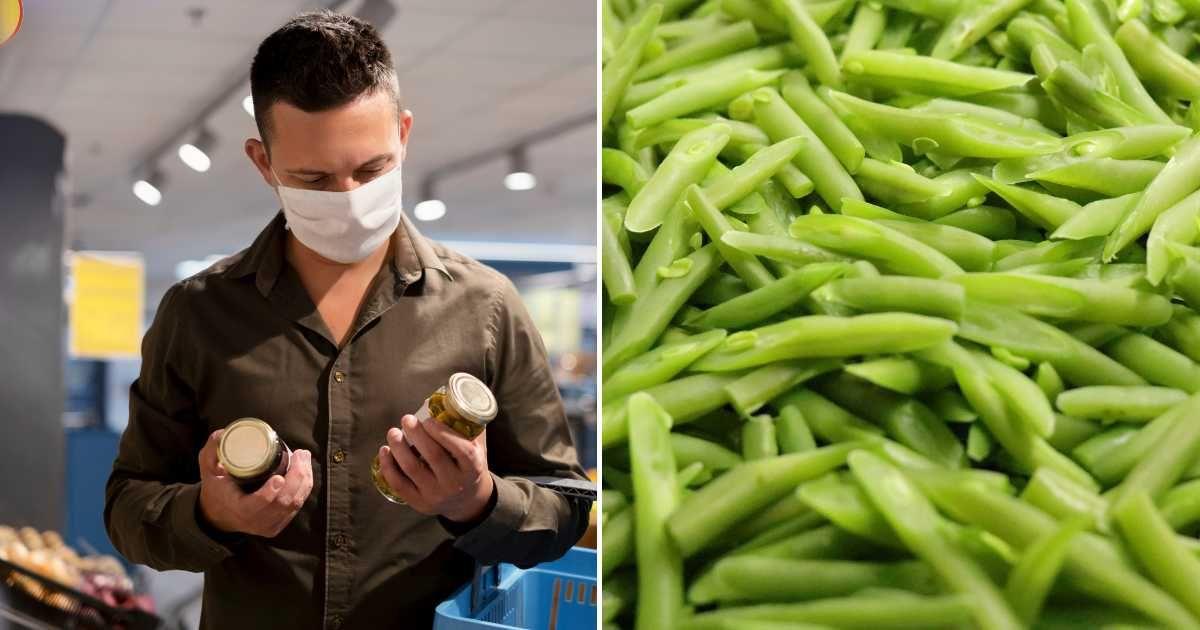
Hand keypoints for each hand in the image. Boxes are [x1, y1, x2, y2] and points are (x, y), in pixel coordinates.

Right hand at [197, 430, 313, 536]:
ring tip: (303, 457)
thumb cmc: (216, 488)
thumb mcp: (207, 470)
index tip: (278, 477)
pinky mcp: (279, 524)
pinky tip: (305, 470)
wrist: (219, 515)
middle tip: (300, 453)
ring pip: (294, 504)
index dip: (269, 494)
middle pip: (283, 502)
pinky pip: (297, 506)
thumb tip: (222, 434)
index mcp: (237, 510)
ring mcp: (269, 526)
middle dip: (297, 477)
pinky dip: (304, 488)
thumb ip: (212, 451)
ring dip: (304, 480)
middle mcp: (256, 522)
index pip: (256, 505)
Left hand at [376, 415, 493, 522]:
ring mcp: (436, 495)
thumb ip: (469, 426)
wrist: (468, 501)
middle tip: (406, 419)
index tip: (428, 419)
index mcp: (473, 467)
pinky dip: (388, 467)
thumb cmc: (470, 466)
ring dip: (399, 448)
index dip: (442, 433)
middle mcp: (455, 483)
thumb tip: (452, 397)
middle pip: (433, 456)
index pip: (460, 449)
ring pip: (412, 469)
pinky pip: (399, 485)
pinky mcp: (420, 503)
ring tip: (393, 432)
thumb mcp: (478, 448)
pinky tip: (384, 451)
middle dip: (416, 435)